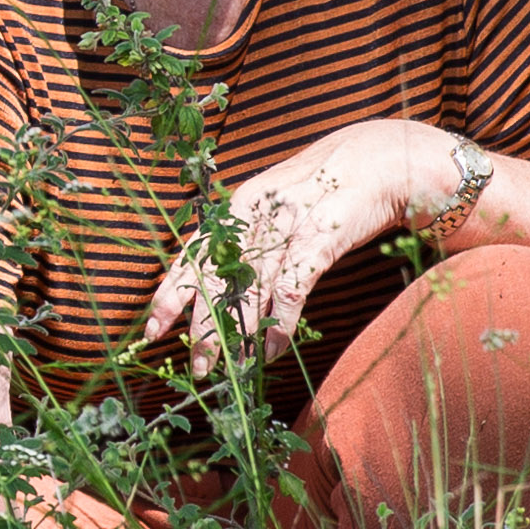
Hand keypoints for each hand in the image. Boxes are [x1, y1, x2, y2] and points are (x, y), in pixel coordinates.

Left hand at [135, 121, 444, 363]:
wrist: (377, 160)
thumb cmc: (320, 191)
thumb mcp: (273, 208)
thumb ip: (245, 241)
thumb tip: (213, 290)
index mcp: (236, 207)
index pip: (192, 255)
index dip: (170, 293)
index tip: (152, 328)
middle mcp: (254, 215)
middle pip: (216, 278)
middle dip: (203, 326)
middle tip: (196, 364)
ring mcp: (286, 225)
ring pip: (252, 288)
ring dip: (241, 333)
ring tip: (233, 367)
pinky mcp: (320, 237)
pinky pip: (292, 288)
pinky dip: (281, 322)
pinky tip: (272, 349)